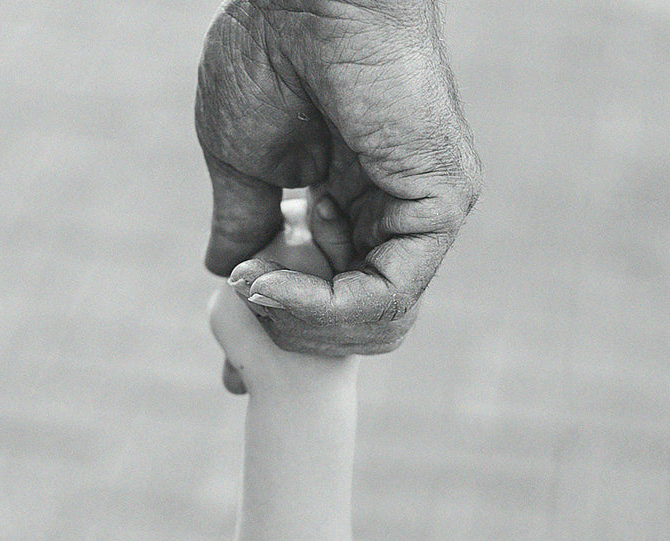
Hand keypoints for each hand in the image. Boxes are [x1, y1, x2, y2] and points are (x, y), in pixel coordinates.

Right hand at [196, 0, 480, 356]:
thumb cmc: (268, 54)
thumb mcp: (242, 161)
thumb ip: (245, 221)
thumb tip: (229, 273)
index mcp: (358, 199)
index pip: (340, 295)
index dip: (286, 331)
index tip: (233, 357)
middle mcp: (397, 210)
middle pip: (362, 322)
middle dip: (294, 332)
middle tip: (248, 302)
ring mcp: (424, 210)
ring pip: (380, 320)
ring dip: (304, 321)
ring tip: (259, 287)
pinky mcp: (440, 203)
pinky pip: (388, 293)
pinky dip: (326, 306)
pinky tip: (277, 284)